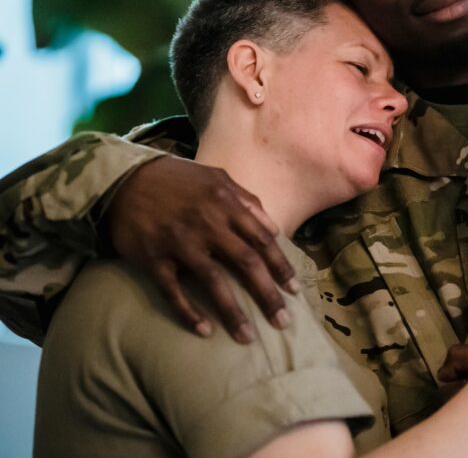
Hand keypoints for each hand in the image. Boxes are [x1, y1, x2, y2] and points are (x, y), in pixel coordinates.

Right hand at [105, 156, 299, 342]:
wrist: (124, 179)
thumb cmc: (178, 180)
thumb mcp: (218, 178)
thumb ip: (248, 201)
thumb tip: (275, 229)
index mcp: (227, 204)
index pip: (263, 241)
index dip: (281, 267)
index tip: (294, 290)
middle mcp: (208, 224)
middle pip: (246, 263)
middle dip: (267, 295)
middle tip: (282, 322)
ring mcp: (180, 242)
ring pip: (213, 282)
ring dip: (233, 313)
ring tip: (248, 337)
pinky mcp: (153, 258)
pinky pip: (173, 291)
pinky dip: (189, 313)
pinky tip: (204, 332)